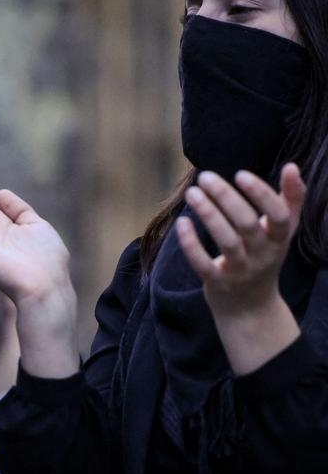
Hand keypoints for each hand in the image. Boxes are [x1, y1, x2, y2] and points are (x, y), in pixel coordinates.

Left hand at [177, 165, 304, 316]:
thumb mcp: (282, 232)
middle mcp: (262, 255)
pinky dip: (191, 243)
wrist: (250, 307)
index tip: (240, 174)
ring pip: (226, 242)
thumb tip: (292, 166)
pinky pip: (203, 264)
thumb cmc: (264, 257)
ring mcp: (240, 270)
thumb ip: (290, 200)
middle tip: (204, 176)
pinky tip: (181, 222)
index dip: (262, 194)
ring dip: (208, 215)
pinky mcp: (217, 283)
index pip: (278, 215)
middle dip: (225, 198)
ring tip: (191, 193)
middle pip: (247, 224)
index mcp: (279, 239)